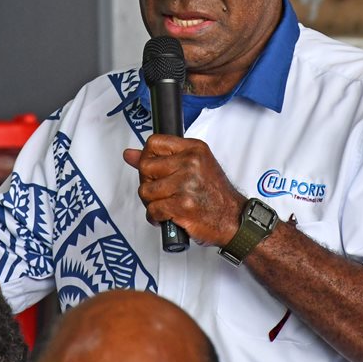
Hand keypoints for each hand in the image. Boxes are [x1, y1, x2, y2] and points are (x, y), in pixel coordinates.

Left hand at [123, 135, 245, 246]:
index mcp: (193, 149)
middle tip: (160, 191)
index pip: (154, 142)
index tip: (153, 170)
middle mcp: (191, 163)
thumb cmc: (215, 193)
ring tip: (165, 204)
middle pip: (145, 166)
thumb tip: (129, 154)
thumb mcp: (194, 166)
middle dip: (147, 182)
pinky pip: (152, 210)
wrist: (234, 219)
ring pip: (145, 190)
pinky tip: (166, 216)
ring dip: (151, 202)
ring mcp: (186, 184)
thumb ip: (161, 158)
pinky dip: (155, 217)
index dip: (147, 157)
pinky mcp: (182, 206)